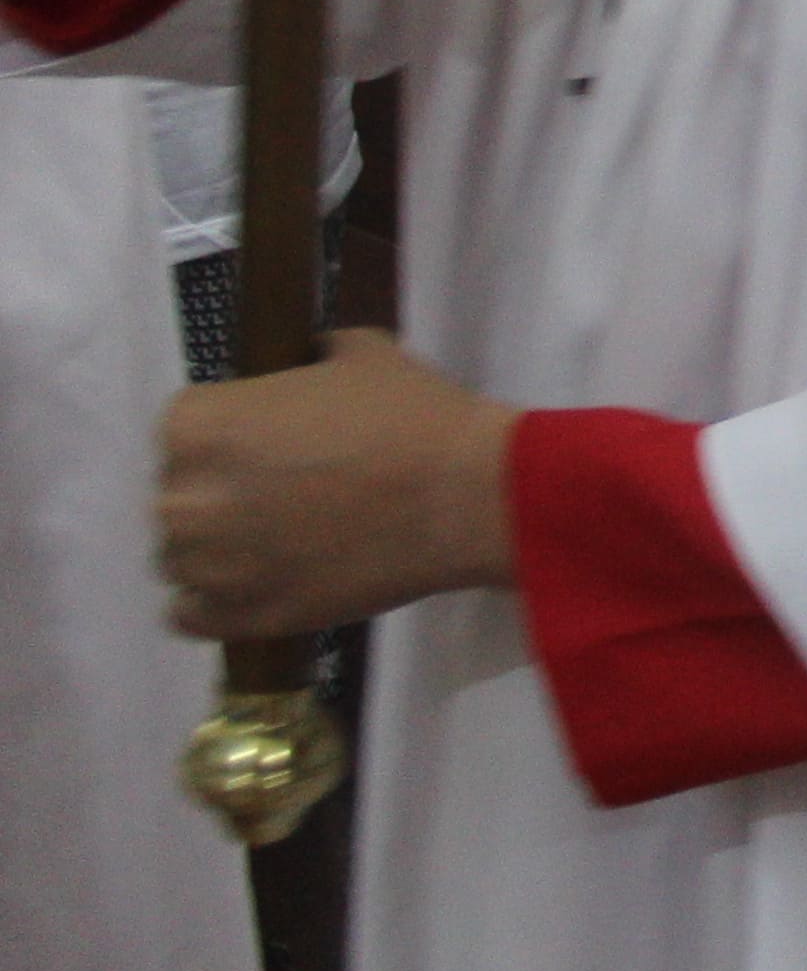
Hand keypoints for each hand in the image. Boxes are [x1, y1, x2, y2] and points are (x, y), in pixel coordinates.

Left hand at [156, 328, 516, 640]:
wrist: (464, 497)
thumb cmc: (413, 417)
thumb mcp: (361, 354)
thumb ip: (309, 358)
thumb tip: (306, 364)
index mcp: (199, 425)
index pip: (182, 428)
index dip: (229, 432)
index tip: (270, 441)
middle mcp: (185, 498)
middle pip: (178, 495)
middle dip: (222, 492)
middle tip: (284, 491)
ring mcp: (209, 565)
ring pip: (181, 557)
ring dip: (219, 548)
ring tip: (282, 541)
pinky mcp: (239, 616)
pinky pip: (189, 613)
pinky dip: (215, 601)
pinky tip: (259, 581)